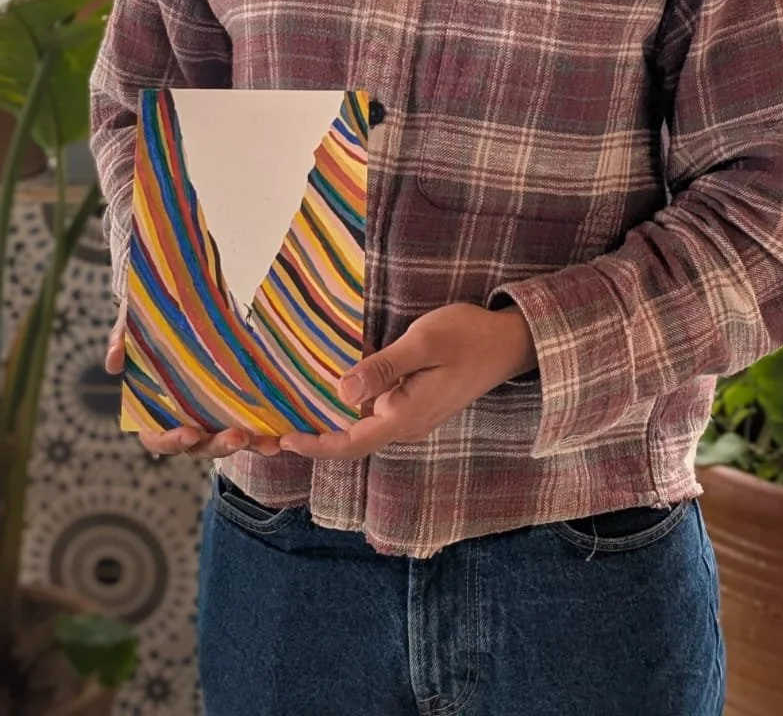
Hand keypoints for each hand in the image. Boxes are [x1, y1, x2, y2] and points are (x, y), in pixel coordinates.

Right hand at [104, 294, 279, 459]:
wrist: (182, 300)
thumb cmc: (151, 318)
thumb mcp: (132, 322)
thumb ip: (121, 340)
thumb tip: (113, 363)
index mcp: (152, 409)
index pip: (156, 438)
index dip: (171, 441)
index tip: (190, 433)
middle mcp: (181, 419)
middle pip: (198, 447)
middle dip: (218, 446)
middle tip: (238, 436)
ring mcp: (208, 415)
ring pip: (226, 442)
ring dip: (248, 446)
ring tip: (270, 443)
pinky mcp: (232, 404)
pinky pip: (248, 425)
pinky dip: (263, 432)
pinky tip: (281, 432)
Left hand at [279, 301, 535, 460]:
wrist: (508, 342)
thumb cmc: (467, 336)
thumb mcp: (423, 343)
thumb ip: (384, 368)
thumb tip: (342, 390)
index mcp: (406, 416)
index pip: (352, 443)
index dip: (316, 445)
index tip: (284, 439)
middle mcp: (406, 424)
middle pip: (352, 440)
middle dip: (315, 438)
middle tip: (275, 429)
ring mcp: (412, 416)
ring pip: (362, 427)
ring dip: (330, 423)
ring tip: (293, 411)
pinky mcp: (415, 403)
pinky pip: (375, 413)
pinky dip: (349, 409)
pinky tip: (332, 391)